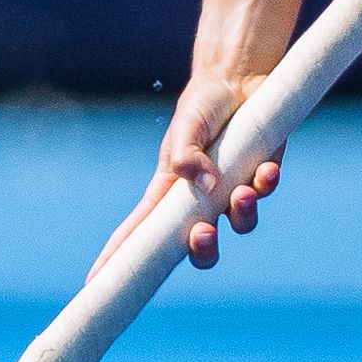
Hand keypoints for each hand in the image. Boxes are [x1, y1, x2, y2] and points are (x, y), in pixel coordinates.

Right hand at [87, 71, 284, 277]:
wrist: (239, 76)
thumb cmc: (202, 104)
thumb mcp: (186, 125)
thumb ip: (187, 156)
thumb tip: (205, 187)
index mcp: (170, 190)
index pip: (140, 231)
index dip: (119, 259)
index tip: (95, 284)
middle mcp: (201, 197)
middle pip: (198, 245)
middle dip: (202, 250)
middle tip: (204, 235)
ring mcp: (232, 188)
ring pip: (238, 223)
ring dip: (242, 214)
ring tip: (245, 192)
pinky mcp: (261, 173)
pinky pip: (265, 191)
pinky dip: (266, 183)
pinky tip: (266, 169)